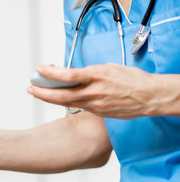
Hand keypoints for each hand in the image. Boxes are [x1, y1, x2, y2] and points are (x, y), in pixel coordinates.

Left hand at [28, 64, 158, 118]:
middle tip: (31, 88)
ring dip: (50, 98)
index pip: (69, 75)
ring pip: (67, 103)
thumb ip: (89, 73)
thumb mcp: (109, 68)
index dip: (51, 73)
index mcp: (98, 75)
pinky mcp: (98, 113)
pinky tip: (58, 98)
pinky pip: (79, 107)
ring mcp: (96, 105)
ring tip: (38, 92)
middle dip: (43, 92)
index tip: (39, 69)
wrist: (150, 96)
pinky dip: (66, 102)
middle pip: (62, 94)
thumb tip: (72, 75)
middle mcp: (95, 91)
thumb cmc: (132, 79)